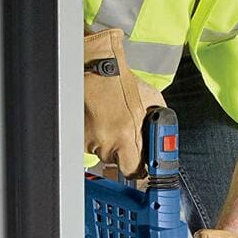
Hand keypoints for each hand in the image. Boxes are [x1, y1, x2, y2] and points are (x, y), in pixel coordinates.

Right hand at [83, 28, 165, 174]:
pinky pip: (90, 144)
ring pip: (102, 152)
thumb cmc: (121, 81)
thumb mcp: (151, 104)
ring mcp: (89, 139)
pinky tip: (100, 118)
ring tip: (110, 119)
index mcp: (126, 135)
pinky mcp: (78, 135)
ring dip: (108, 142)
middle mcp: (106, 141)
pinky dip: (95, 135)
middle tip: (124, 131)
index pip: (133, 170)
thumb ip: (156, 128)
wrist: (97, 67)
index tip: (140, 165)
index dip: (138, 168)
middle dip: (122, 150)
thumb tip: (159, 143)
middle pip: (116, 162)